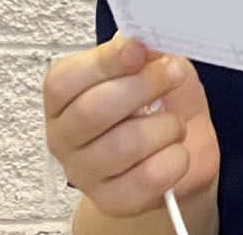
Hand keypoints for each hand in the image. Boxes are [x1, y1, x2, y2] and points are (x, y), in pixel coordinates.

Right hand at [44, 35, 219, 216]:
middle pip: (94, 109)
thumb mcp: (155, 68)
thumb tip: (145, 42)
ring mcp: (85, 173)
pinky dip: (175, 158)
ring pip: (125, 144)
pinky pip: (149, 177)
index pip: (65, 80)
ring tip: (174, 122)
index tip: (138, 49)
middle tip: (170, 77)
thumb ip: (147, 53)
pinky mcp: (113, 200)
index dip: (105, 61)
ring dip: (165, 125)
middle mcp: (65, 137)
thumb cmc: (159, 107)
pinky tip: (174, 151)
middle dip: (143, 87)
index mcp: (63, 98)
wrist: (178, 156)